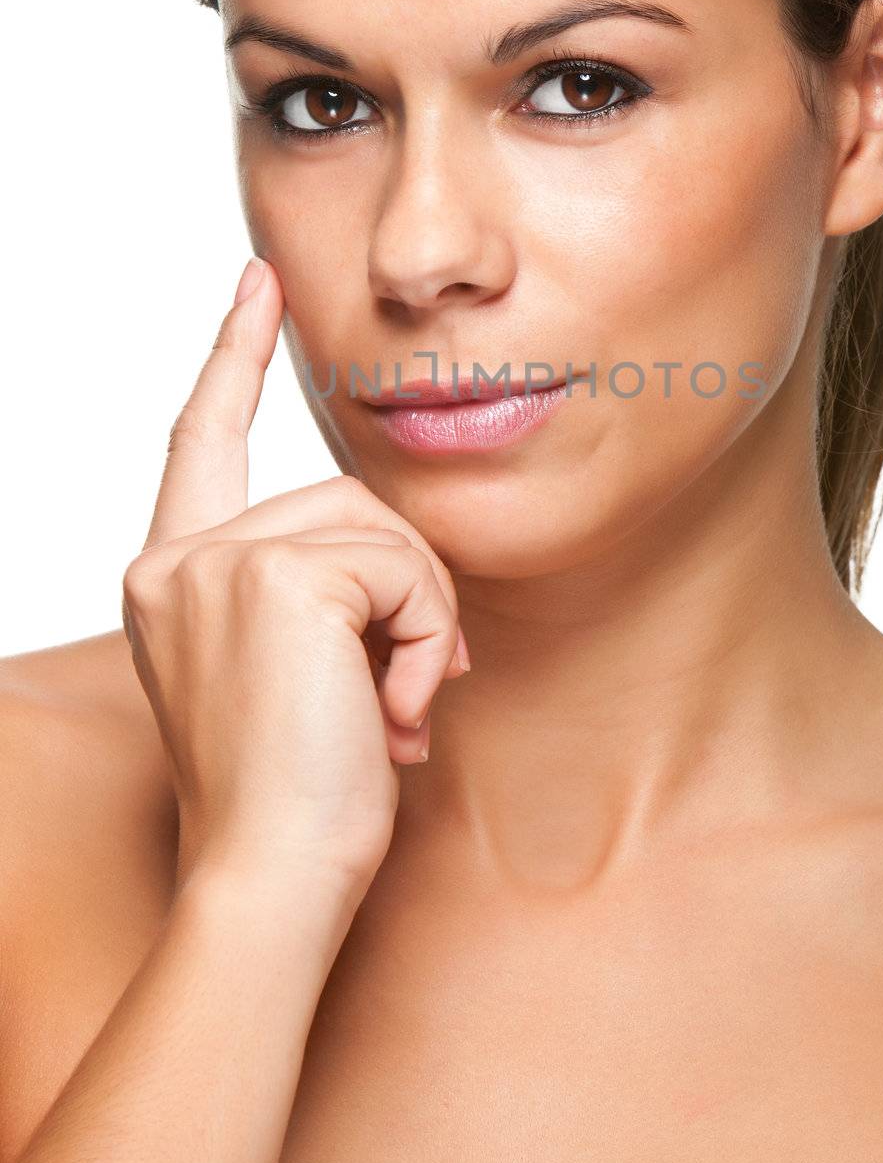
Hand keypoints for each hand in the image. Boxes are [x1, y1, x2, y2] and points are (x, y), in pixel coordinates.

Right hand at [120, 257, 469, 915]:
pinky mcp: (277, 575)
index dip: (232, 356)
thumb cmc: (295, 796)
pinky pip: (405, 568)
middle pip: (345, 499)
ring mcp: (219, 563)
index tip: (260, 284)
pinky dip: (428, 637)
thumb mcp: (297, 672)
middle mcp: (178, 558)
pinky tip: (398, 708)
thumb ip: (318, 590)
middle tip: (409, 686)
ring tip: (399, 707)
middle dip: (404, 585)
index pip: (200, 440)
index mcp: (174, 575)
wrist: (272, 878)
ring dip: (422, 620)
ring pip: (383, 529)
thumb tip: (399, 556)